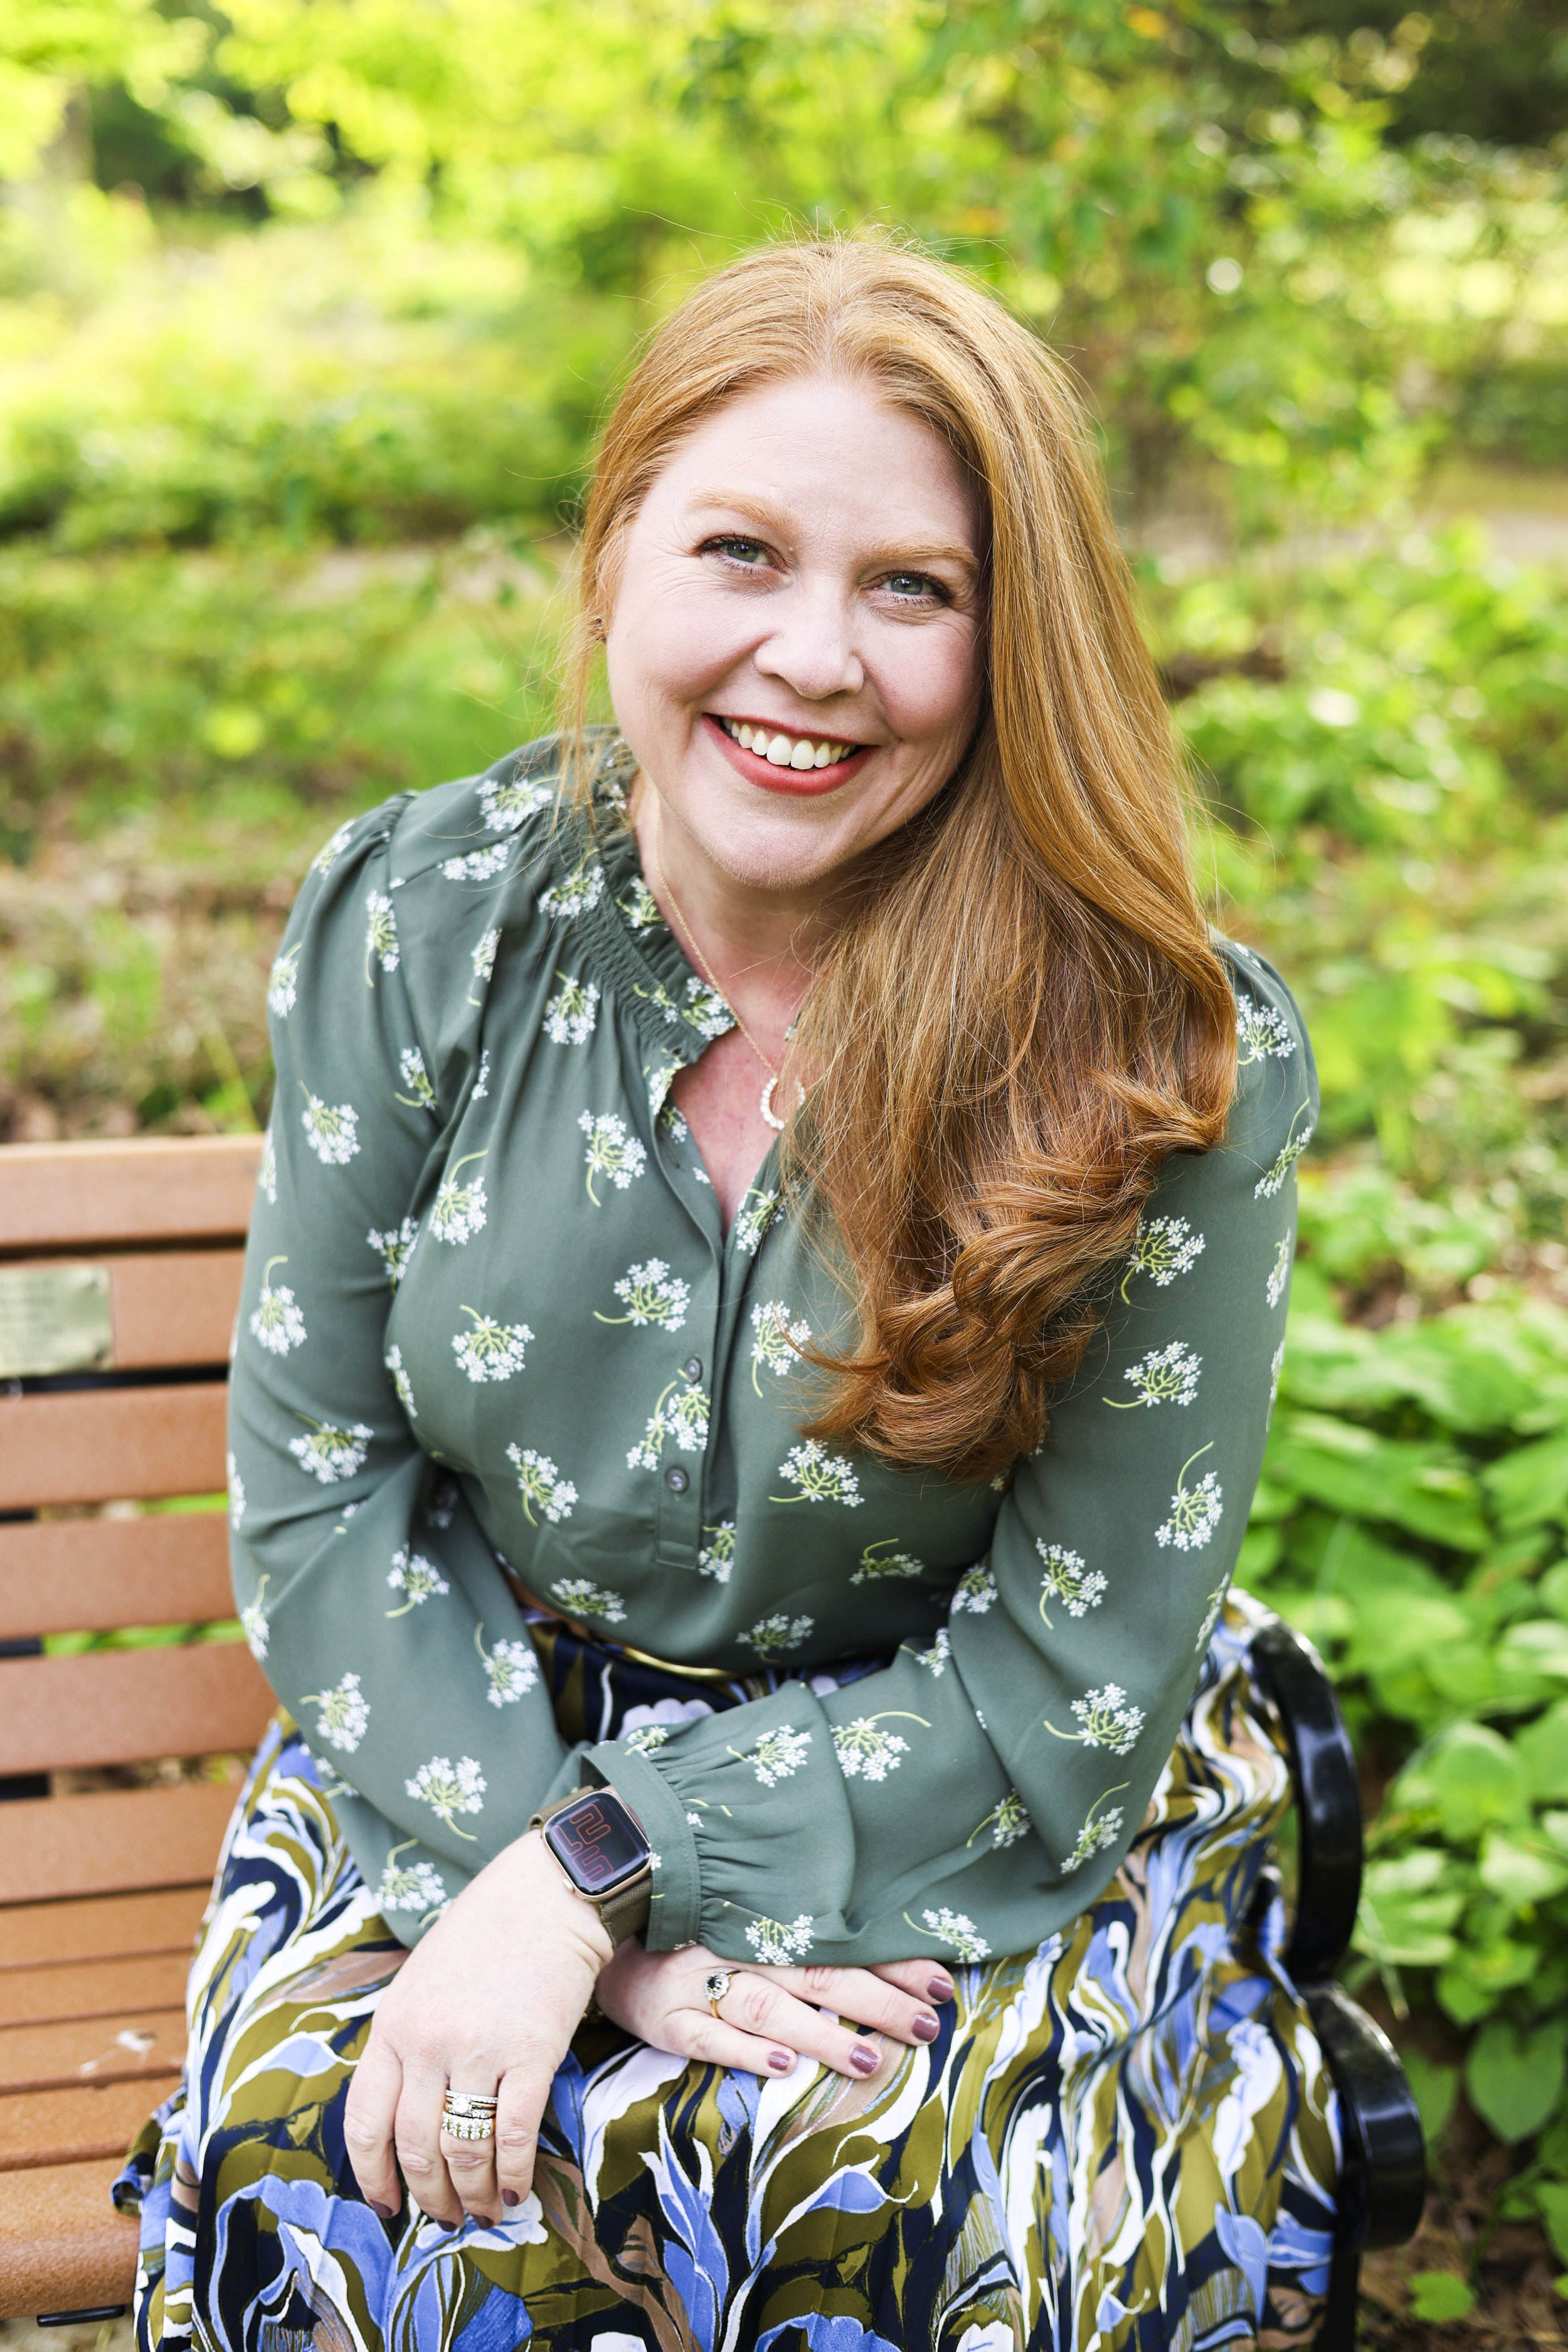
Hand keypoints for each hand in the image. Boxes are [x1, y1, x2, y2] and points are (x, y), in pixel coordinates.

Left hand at [344, 1830, 609, 2229]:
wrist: (546, 1893)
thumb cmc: (484, 1937)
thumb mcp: (420, 1983)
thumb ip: (405, 2044)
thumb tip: (400, 2119)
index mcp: (392, 2025)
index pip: (365, 2121)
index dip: (373, 2176)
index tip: (387, 2205)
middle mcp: (427, 2042)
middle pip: (414, 2147)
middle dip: (428, 2196)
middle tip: (444, 2218)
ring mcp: (479, 2047)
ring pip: (463, 2150)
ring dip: (471, 2195)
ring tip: (482, 2213)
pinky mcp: (533, 2051)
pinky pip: (515, 2133)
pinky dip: (512, 2173)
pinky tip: (515, 2189)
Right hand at [596, 1939, 953, 2080]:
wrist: (595, 1924)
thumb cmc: (684, 1923)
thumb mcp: (740, 1912)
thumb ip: (798, 1927)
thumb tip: (876, 1949)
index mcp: (761, 1917)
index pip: (840, 1939)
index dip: (893, 1962)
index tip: (941, 1984)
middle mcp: (735, 1946)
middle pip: (816, 1972)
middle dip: (876, 2001)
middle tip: (926, 2025)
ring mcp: (697, 1982)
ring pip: (769, 2006)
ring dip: (822, 2033)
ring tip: (869, 2059)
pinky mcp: (664, 2018)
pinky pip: (707, 2037)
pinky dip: (745, 2050)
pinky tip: (783, 2066)